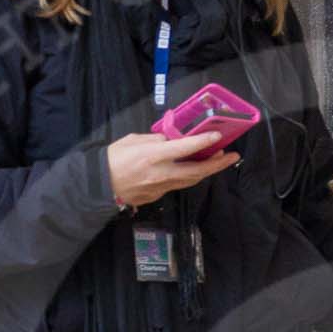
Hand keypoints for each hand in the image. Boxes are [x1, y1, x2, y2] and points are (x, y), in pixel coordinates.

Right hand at [106, 129, 240, 209]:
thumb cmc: (114, 158)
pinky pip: (179, 184)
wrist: (100, 185)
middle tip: (232, 156)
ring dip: (207, 171)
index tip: (218, 136)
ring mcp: (161, 187)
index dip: (203, 142)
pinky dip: (190, 176)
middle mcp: (161, 173)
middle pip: (197, 171)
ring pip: (191, 180)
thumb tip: (172, 139)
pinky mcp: (158, 196)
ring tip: (219, 161)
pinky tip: (196, 169)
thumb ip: (155, 140)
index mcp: (153, 155)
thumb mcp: (133, 140)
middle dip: (217, 164)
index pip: (184, 148)